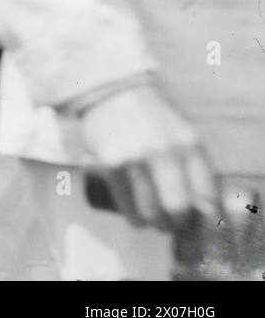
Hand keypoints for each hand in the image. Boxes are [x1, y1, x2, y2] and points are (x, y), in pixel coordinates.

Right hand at [76, 84, 217, 230]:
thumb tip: (204, 208)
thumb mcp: (182, 133)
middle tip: (173, 223)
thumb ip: (194, 164)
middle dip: (177, 222)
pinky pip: (127, 206)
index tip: (197, 219)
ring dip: (155, 223)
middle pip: (178, 208)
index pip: (206, 195)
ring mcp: (136, 158)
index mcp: (189, 144)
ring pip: (151, 212)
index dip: (204, 215)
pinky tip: (136, 216)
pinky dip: (134, 218)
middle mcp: (164, 151)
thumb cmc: (151, 118)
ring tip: (154, 221)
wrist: (113, 94)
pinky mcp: (111, 164)